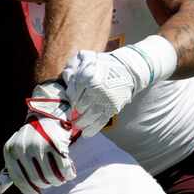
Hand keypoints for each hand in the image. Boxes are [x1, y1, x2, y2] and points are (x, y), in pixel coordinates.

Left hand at [0, 81, 79, 193]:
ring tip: (60, 179)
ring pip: (51, 177)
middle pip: (37, 180)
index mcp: (10, 151)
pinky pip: (64, 168)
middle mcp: (22, 148)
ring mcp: (38, 145)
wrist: (46, 114)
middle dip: (46, 184)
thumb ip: (9, 170)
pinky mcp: (55, 143)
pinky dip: (68, 174)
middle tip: (52, 182)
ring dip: (58, 181)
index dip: (29, 191)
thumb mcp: (16, 151)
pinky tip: (69, 173)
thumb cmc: (30, 138)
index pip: (19, 179)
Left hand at [62, 36, 177, 136]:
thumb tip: (66, 77)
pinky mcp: (113, 107)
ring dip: (82, 123)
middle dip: (75, 112)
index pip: (73, 93)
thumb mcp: (86, 58)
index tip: (71, 101)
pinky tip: (86, 134)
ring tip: (77, 126)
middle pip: (81, 106)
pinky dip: (93, 129)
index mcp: (88, 76)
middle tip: (71, 116)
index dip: (70, 98)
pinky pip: (102, 120)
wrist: (126, 69)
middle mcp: (97, 89)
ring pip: (91, 115)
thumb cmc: (102, 64)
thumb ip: (73, 66)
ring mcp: (106, 99)